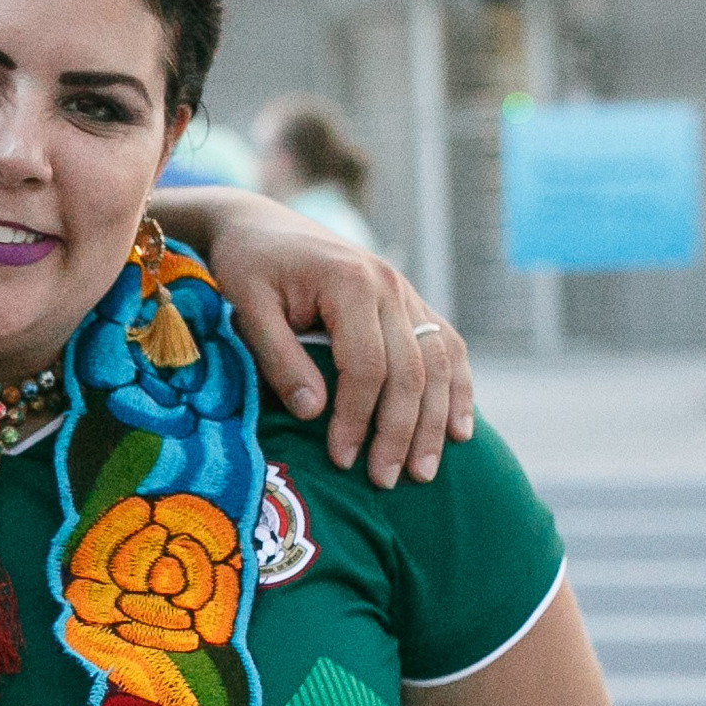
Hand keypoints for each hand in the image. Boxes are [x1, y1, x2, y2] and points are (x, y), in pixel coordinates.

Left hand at [199, 201, 473, 487]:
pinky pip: (446, 346)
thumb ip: (278, 358)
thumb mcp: (247, 306)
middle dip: (400, 431)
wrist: (260, 225)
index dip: (356, 417)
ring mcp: (405, 291)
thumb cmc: (247, 267)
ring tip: (423, 472)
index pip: (366, 364)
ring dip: (435, 420)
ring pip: (438, 362)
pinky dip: (456, 388)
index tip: (342, 459)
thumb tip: (314, 413)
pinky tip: (458, 429)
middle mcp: (389, 284)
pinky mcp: (409, 301)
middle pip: (410, 370)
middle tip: (386, 480)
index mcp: (350, 282)